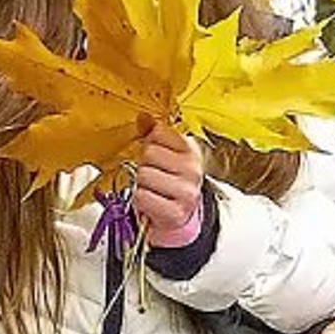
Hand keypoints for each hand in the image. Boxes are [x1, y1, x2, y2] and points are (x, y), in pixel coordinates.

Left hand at [129, 123, 206, 250]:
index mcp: (192, 151)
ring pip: (144, 175)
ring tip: (152, 189)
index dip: (150, 143)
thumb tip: (143, 117)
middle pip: (149, 153)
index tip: (156, 155)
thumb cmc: (170, 184)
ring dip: (141, 184)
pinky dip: (141, 201)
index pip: (159, 132)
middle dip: (145, 164)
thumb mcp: (166, 156)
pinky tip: (151, 202)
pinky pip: (142, 197)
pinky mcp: (175, 213)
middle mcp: (193, 170)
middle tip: (153, 175)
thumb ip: (154, 134)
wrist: (180, 217)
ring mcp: (186, 192)